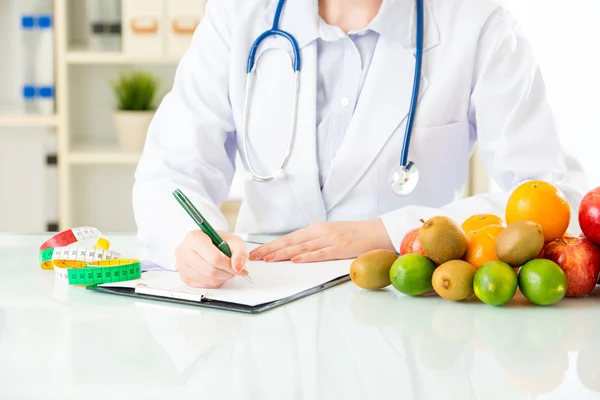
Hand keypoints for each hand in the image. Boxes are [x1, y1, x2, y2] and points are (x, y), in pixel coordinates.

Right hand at [175, 230, 247, 287]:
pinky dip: (215, 282)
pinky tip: (217, 273)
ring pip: (208, 279)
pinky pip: (204, 285)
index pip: (214, 257)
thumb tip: (238, 267)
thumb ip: (240, 252)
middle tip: (234, 270)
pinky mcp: (184, 277)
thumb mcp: (234, 240)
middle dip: (227, 273)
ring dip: (222, 278)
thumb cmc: (218, 241)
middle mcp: (184, 251)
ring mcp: (181, 265)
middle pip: (211, 270)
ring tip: (226, 270)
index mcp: (194, 237)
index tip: (237, 267)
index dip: (229, 265)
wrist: (208, 243)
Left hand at [248, 220, 394, 262]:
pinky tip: (296, 260)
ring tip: (268, 259)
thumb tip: (296, 252)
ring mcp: (330, 239)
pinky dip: (308, 257)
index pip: (289, 238)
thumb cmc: (355, 235)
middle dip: (270, 249)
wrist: (378, 232)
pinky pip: (321, 253)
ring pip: (302, 248)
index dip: (271, 245)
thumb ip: (314, 242)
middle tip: (254, 257)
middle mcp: (320, 232)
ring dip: (283, 254)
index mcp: (317, 229)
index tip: (257, 252)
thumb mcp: (331, 235)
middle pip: (290, 242)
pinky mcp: (341, 248)